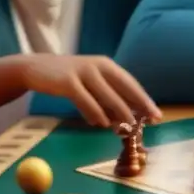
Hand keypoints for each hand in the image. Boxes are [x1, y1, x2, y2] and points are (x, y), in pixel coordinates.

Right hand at [19, 55, 161, 127]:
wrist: (36, 68)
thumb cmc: (69, 78)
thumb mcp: (90, 82)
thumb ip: (106, 96)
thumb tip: (125, 117)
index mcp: (106, 65)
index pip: (130, 83)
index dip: (144, 99)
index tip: (157, 115)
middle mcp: (98, 66)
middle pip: (124, 88)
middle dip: (139, 106)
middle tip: (150, 122)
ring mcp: (83, 72)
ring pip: (107, 96)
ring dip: (119, 113)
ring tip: (125, 128)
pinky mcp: (68, 82)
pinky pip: (85, 101)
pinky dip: (95, 113)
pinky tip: (100, 124)